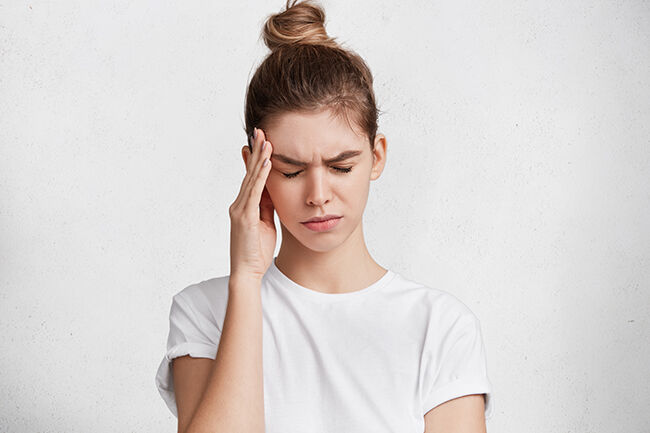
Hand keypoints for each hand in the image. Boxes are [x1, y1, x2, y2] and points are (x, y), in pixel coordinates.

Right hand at [228, 127, 275, 281]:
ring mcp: (240, 210)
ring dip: (259, 158)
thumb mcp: (266, 224)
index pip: (251, 178)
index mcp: (244, 206)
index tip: (260, 141)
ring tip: (264, 139)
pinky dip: (260, 176)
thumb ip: (267, 207)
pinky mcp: (244, 217)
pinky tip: (266, 163)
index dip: (255, 159)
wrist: (247, 272)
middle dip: (255, 151)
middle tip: (260, 131)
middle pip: (249, 173)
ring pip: (251, 179)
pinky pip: (254, 192)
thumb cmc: (257, 251)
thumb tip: (273, 191)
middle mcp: (239, 205)